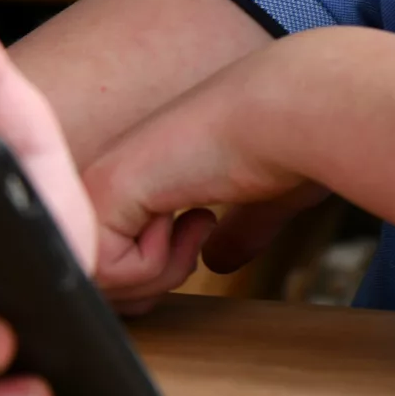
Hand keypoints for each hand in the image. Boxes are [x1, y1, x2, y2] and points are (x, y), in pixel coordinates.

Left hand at [81, 37, 320, 312]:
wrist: (296, 112)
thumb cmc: (292, 142)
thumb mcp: (261, 200)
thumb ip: (236, 228)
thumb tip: (220, 260)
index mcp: (141, 170)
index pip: (115, 253)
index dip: (157, 270)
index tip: (204, 226)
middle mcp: (110, 172)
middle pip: (100, 279)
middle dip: (156, 279)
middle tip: (198, 230)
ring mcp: (98, 181)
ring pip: (100, 282)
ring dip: (164, 270)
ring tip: (198, 219)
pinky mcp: (103, 192)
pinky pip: (107, 274)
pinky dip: (159, 263)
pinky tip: (191, 213)